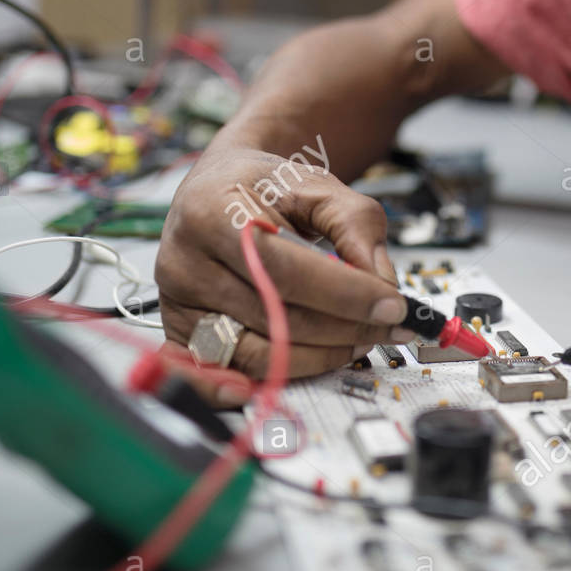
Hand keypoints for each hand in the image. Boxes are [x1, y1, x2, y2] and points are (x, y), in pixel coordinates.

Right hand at [154, 147, 409, 404]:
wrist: (217, 188)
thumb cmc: (262, 187)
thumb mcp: (316, 185)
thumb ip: (357, 226)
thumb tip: (383, 285)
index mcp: (214, 214)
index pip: (285, 269)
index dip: (344, 294)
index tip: (391, 305)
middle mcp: (186, 262)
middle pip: (276, 317)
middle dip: (345, 328)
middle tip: (389, 325)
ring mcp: (178, 304)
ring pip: (259, 353)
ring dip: (320, 356)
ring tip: (358, 338)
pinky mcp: (182, 334)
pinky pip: (220, 375)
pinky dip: (258, 385)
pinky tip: (294, 376)